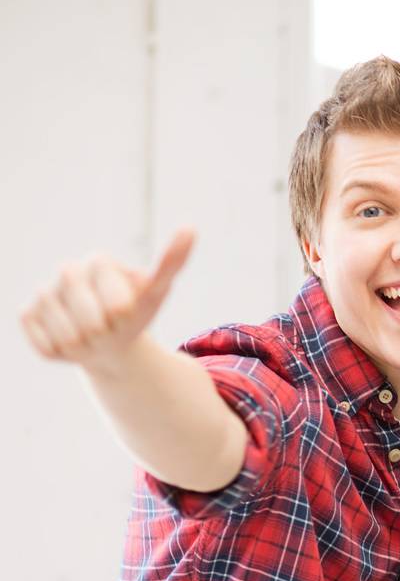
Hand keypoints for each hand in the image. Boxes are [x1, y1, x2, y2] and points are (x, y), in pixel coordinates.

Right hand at [20, 228, 195, 371]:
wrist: (107, 339)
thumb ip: (172, 261)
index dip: (124, 317)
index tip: (126, 313)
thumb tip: (190, 227)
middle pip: (90, 322)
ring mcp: (45, 292)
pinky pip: (46, 346)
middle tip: (108, 327)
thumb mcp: (156, 291)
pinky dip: (63, 353)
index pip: (117, 303)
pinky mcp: (27, 314)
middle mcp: (68, 272)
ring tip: (90, 335)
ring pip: (67, 336)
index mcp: (100, 262)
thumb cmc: (133, 313)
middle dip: (105, 333)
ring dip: (85, 346)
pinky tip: (68, 340)